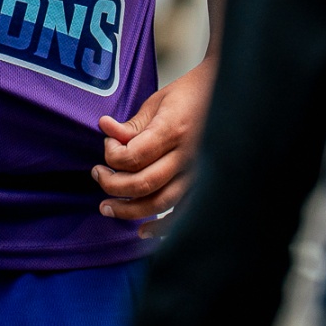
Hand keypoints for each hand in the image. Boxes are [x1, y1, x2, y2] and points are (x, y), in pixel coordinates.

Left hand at [95, 59, 214, 235]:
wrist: (227, 96)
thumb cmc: (190, 95)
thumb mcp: (157, 101)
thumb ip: (132, 124)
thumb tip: (105, 129)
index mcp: (174, 130)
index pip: (134, 156)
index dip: (112, 155)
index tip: (107, 145)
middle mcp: (188, 155)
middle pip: (144, 183)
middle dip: (113, 185)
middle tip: (97, 176)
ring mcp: (199, 173)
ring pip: (161, 202)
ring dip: (130, 210)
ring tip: (107, 207)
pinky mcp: (205, 184)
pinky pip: (183, 213)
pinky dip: (163, 227)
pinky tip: (143, 230)